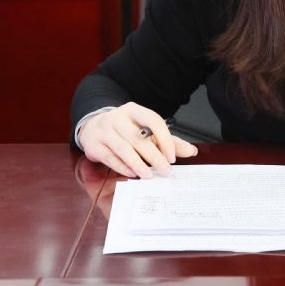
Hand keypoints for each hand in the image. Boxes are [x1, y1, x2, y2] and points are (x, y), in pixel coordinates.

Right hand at [78, 102, 197, 177]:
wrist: (93, 128)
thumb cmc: (125, 130)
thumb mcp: (145, 130)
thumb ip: (167, 141)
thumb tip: (191, 151)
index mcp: (133, 110)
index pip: (153, 120)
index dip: (165, 138)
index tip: (172, 156)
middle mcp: (117, 118)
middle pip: (138, 137)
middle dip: (154, 155)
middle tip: (165, 169)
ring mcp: (104, 131)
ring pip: (123, 148)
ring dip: (138, 163)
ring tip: (150, 175)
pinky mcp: (94, 145)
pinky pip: (110, 158)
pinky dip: (123, 167)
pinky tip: (133, 174)